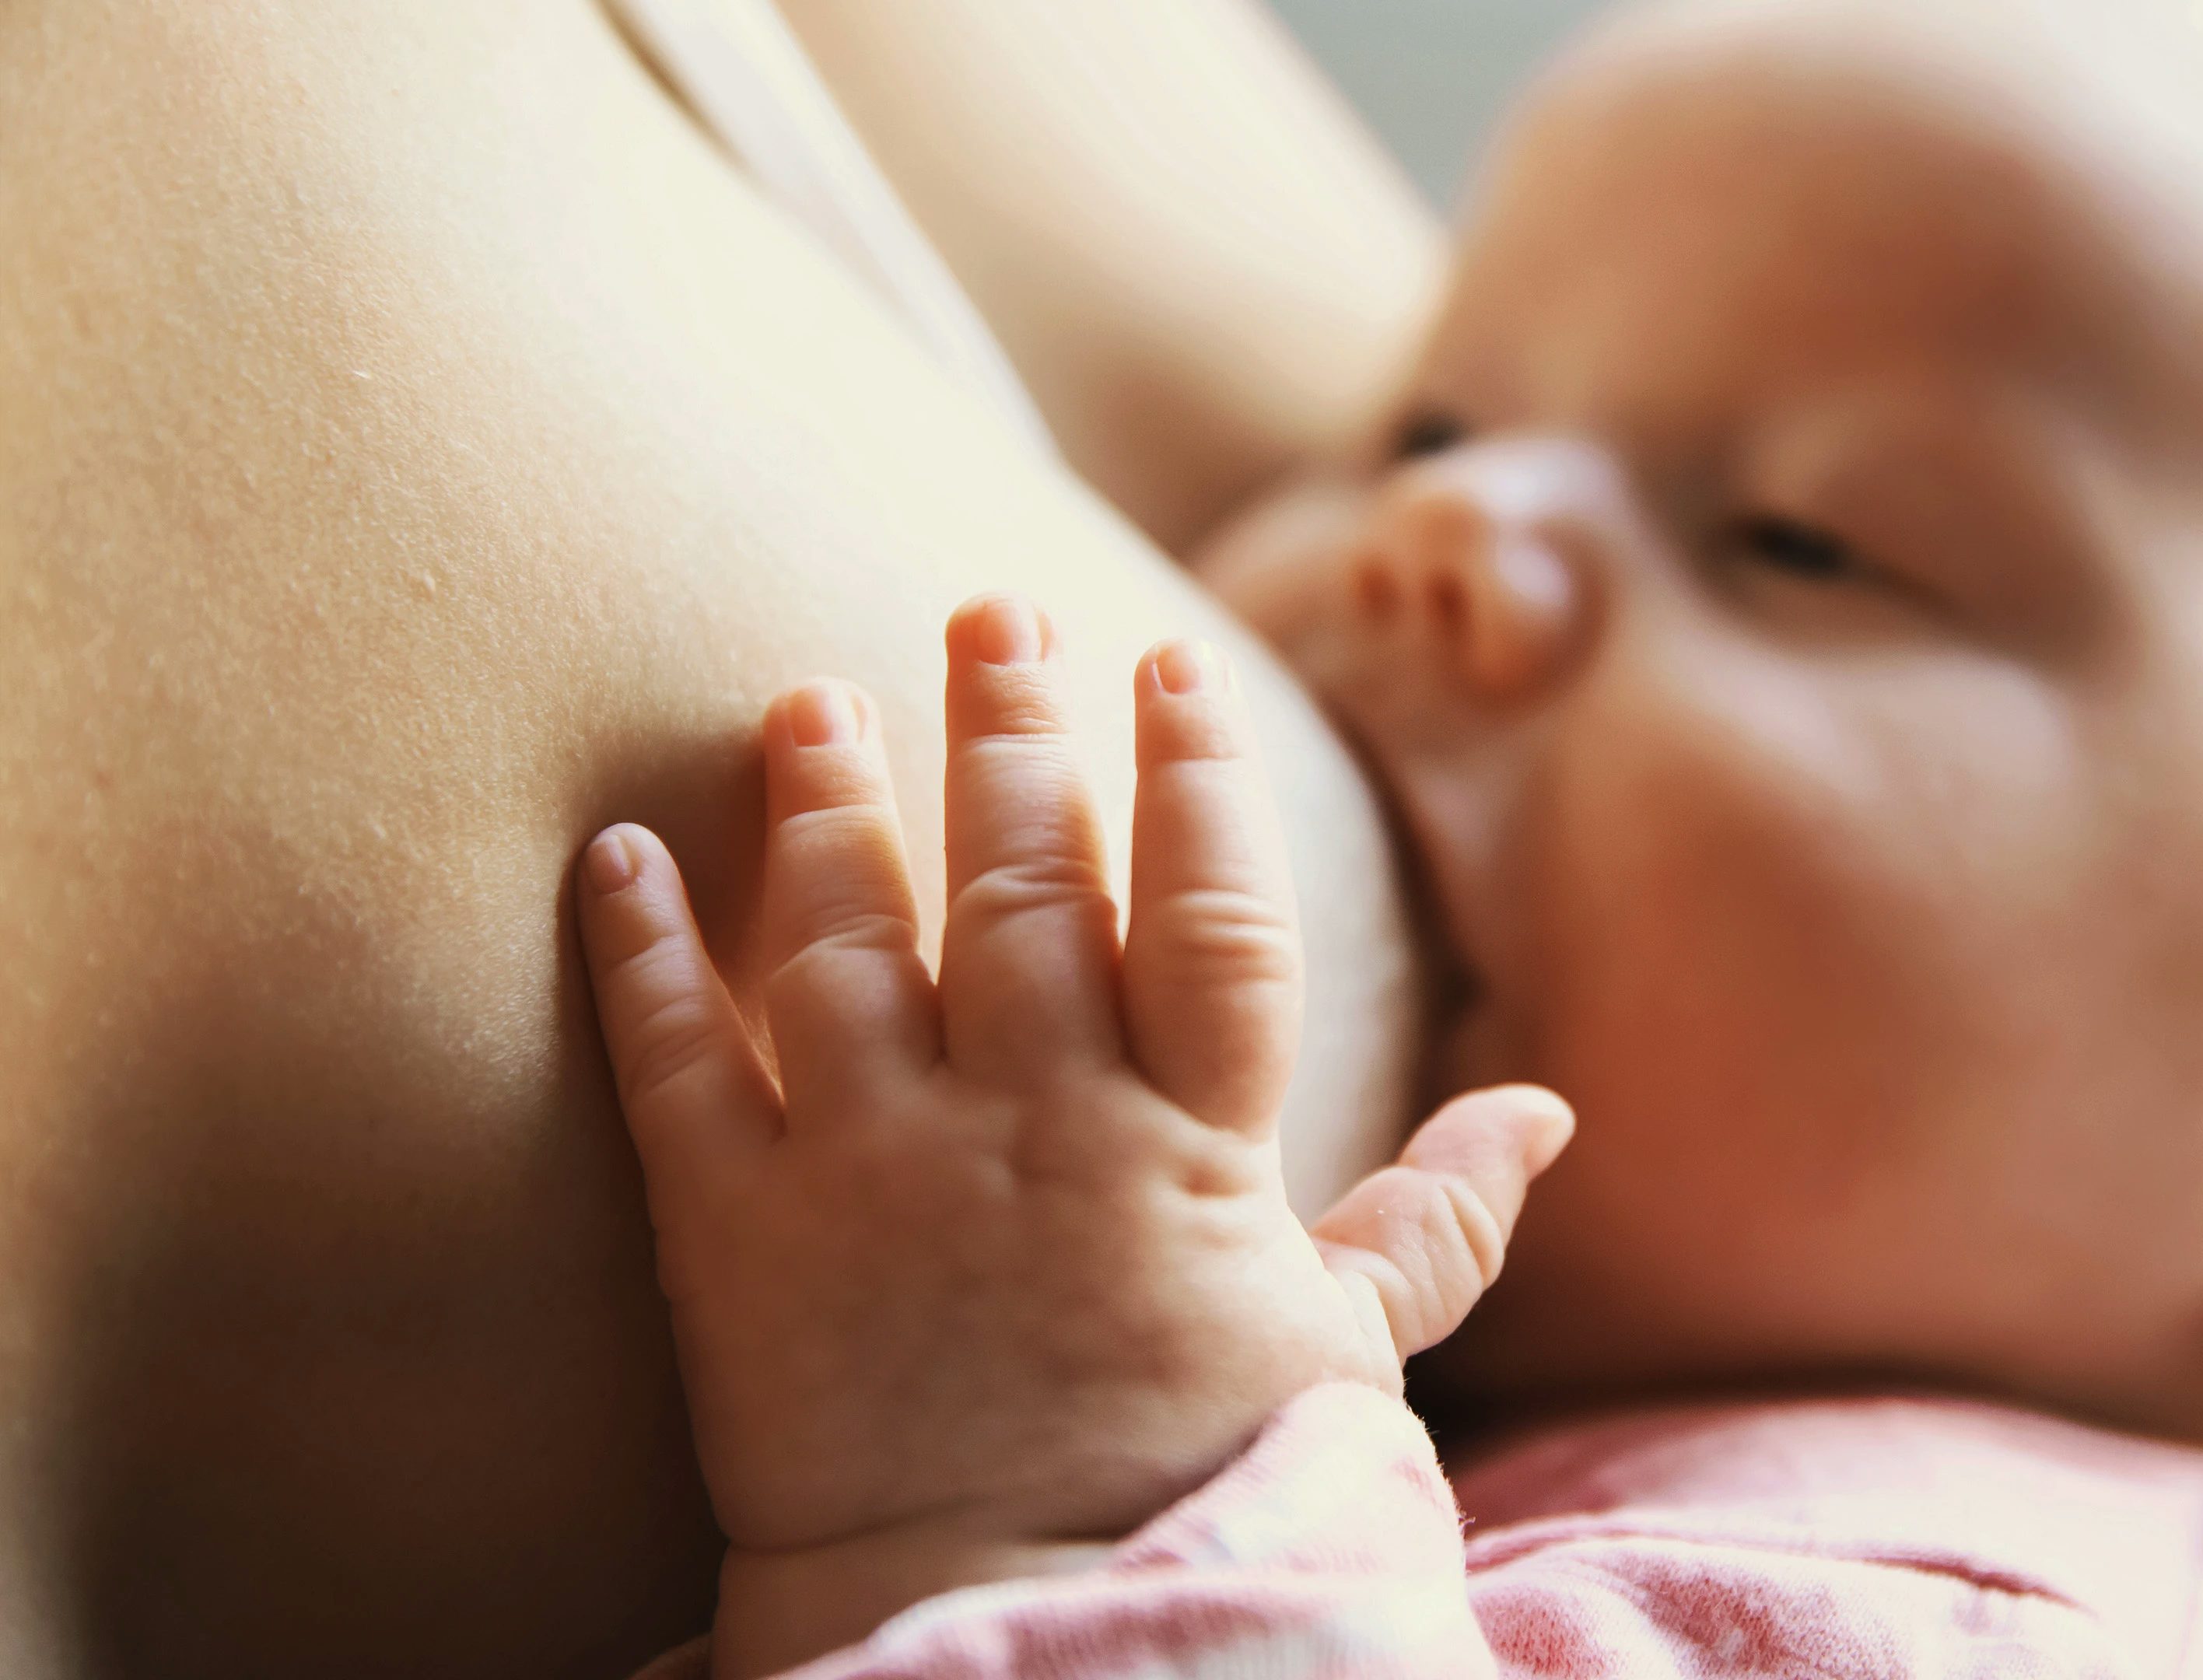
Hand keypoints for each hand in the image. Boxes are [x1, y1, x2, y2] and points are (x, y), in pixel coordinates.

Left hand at [576, 595, 1570, 1674]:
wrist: (1000, 1634)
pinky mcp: (734, 1239)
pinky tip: (616, 855)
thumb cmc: (1190, 1494)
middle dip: (1010, 729)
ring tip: (807, 699)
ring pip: (842, 938)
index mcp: (1187, 1147)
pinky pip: (669, 1068)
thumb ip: (1437, 1222)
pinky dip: (635, 954)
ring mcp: (874, 1171)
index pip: (1208, 912)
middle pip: (1022, 880)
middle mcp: (1031, 1125)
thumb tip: (1547, 1111)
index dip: (1195, 776)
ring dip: (821, 802)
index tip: (1168, 668)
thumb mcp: (1341, 1359)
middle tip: (992, 610)